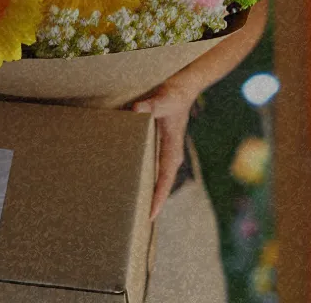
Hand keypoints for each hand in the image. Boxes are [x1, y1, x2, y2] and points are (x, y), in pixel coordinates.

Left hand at [129, 79, 195, 221]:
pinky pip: (150, 168)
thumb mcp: (163, 99)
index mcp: (173, 150)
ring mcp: (165, 153)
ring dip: (145, 191)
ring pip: (155, 178)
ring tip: (129, 209)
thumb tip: (137, 110)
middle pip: (160, 185)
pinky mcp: (158, 148)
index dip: (158, 198)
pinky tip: (127, 182)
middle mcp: (170, 156)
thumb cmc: (174, 95)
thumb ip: (150, 105)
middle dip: (150, 202)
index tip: (150, 216)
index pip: (165, 179)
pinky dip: (141, 177)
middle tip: (134, 223)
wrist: (183, 88)